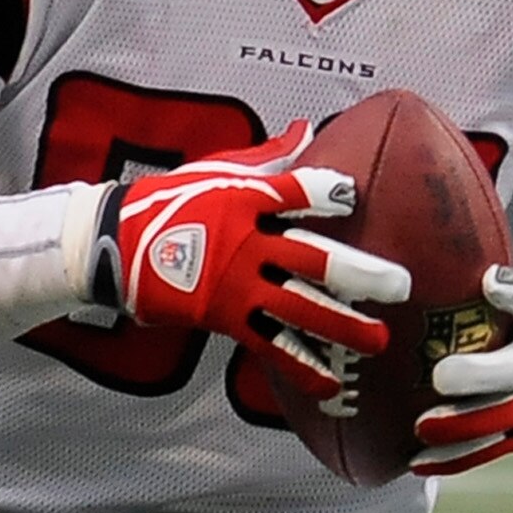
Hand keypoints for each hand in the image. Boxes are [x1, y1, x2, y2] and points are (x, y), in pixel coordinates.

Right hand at [94, 130, 409, 398]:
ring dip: (341, 327)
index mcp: (248, 199)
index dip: (328, 194)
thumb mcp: (217, 170)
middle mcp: (247, 242)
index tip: (354, 198)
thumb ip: (268, 157)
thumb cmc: (171, 201)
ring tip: (378, 341)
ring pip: (299, 309)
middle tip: (399, 286)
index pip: (298, 191)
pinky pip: (270, 345)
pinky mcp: (224, 316)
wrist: (113, 244)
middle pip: (312, 259)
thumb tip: (305, 128)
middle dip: (358, 275)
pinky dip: (300, 366)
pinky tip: (329, 383)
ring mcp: (236, 284)